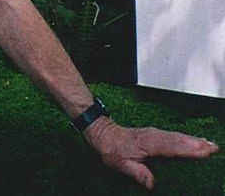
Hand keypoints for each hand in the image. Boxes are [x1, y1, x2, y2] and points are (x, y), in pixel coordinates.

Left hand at [84, 116, 218, 189]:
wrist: (103, 133)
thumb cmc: (112, 149)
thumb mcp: (121, 164)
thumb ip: (137, 173)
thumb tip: (151, 183)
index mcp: (147, 143)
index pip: (171, 146)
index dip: (187, 149)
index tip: (203, 151)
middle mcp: (153, 135)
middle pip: (178, 140)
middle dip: (197, 144)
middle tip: (214, 148)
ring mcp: (155, 134)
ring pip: (178, 137)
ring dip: (194, 141)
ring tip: (210, 145)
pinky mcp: (156, 135)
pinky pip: (174, 137)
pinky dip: (186, 139)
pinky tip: (195, 143)